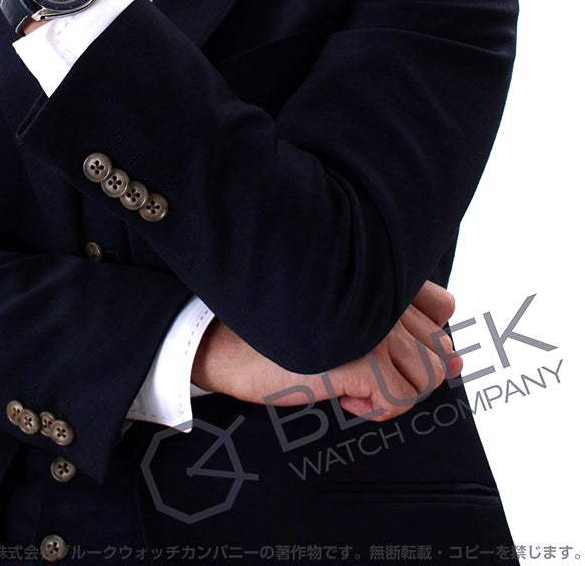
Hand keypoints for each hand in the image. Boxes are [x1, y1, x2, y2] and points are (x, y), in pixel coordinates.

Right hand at [192, 280, 462, 420]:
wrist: (231, 347)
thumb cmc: (284, 332)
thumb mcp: (347, 321)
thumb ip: (404, 331)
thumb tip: (460, 362)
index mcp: (378, 280)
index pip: (443, 309)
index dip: (423, 341)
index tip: (388, 351)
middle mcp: (382, 298)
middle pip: (439, 353)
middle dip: (407, 376)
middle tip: (363, 373)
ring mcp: (373, 328)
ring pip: (425, 380)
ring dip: (391, 394)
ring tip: (351, 383)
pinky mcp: (360, 361)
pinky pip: (398, 400)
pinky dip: (374, 409)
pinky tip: (342, 394)